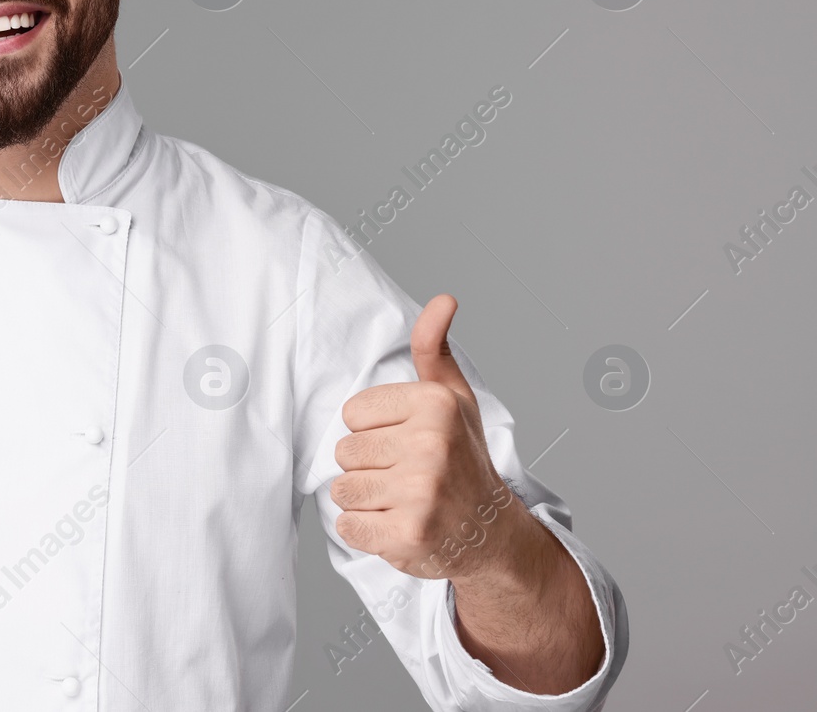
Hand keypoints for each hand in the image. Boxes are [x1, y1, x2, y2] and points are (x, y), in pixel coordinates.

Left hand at [330, 294, 519, 581]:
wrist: (492, 533)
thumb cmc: (464, 459)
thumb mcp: (453, 399)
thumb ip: (434, 349)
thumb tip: (443, 299)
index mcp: (434, 405)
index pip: (352, 413)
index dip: (373, 431)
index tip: (406, 443)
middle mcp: (430, 445)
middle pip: (344, 452)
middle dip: (368, 467)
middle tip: (406, 477)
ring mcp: (420, 493)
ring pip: (342, 489)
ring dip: (365, 500)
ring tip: (402, 500)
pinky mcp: (408, 534)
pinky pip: (348, 526)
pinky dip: (365, 532)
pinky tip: (398, 526)